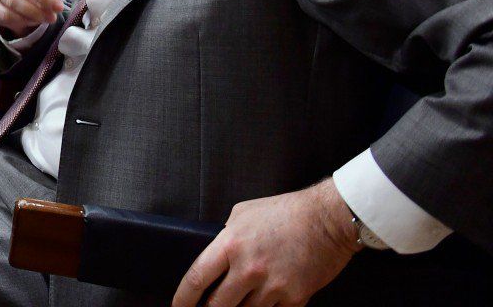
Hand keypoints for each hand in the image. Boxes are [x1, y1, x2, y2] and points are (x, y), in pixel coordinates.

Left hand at [173, 179, 358, 306]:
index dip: (182, 299)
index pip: (196, 279)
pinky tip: (269, 300)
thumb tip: (217, 257)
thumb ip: (227, 236)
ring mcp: (271, 287)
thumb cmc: (286, 212)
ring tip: (243, 299)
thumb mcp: (244, 213)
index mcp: (231, 243)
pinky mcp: (293, 300)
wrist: (326, 219)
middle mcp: (248, 268)